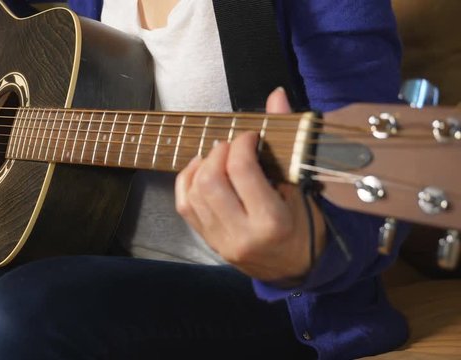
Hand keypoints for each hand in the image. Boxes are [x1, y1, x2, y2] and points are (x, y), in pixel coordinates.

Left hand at [175, 88, 325, 281]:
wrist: (297, 268)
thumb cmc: (306, 226)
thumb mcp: (302, 186)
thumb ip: (286, 138)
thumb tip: (276, 95)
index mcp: (271, 222)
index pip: (242, 171)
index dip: (241, 143)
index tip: (249, 136)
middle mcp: (242, 234)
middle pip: (210, 182)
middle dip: (217, 152)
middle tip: (230, 144)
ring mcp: (221, 241)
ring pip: (193, 194)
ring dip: (201, 165)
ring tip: (217, 156)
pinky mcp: (209, 241)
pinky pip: (184, 207)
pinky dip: (188, 181)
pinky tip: (201, 170)